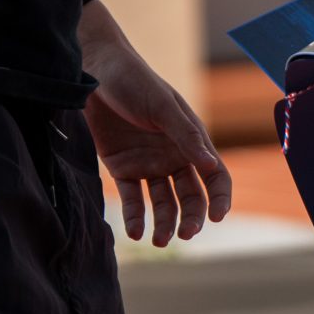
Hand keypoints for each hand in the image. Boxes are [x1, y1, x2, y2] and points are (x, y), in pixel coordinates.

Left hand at [77, 0, 230, 246]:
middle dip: (191, 218)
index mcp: (191, 140)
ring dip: (164, 223)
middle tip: (183, 235)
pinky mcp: (122, 168)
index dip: (220, 198)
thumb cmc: (135, 81)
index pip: (214, 176)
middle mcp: (173, 156)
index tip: (218, 218)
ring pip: (163, 203)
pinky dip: (136, 217)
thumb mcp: (162, 106)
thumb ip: (185, 135)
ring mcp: (148, 164)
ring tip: (158, 241)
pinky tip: (135, 232)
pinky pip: (133, 199)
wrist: (94, 71)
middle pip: (190, 196)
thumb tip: (211, 165)